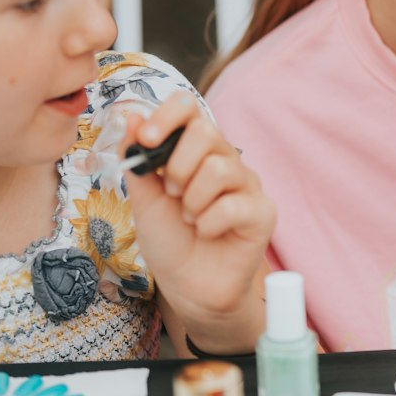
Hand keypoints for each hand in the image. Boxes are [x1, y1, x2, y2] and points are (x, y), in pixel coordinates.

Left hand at [120, 93, 274, 348]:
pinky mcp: (262, 212)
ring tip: (190, 218)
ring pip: (220, 168)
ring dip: (193, 200)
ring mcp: (247, 185)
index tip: (148, 139)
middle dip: (179, 165)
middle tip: (172, 193)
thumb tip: (132, 118)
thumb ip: (139, 160)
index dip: (168, 116)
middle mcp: (226, 160)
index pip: (189, 108)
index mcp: (195, 151)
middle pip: (207, 131)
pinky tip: (207, 233)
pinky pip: (233, 204)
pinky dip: (209, 223)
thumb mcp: (143, 199)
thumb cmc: (169, 240)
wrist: (187, 287)